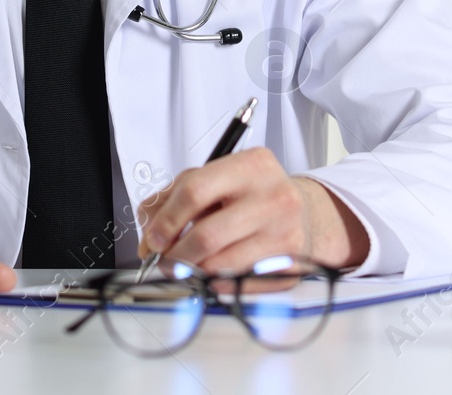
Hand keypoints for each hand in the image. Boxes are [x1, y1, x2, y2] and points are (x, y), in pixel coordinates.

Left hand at [136, 148, 368, 272]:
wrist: (303, 212)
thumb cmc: (249, 195)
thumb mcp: (214, 179)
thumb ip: (172, 199)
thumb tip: (148, 237)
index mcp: (251, 165)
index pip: (195, 190)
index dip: (167, 220)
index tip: (153, 239)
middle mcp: (274, 196)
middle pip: (207, 235)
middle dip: (176, 255)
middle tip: (164, 262)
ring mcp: (285, 232)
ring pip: (222, 266)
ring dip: (194, 273)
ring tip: (185, 268)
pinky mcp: (291, 264)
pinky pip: (241, 285)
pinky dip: (218, 285)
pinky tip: (213, 276)